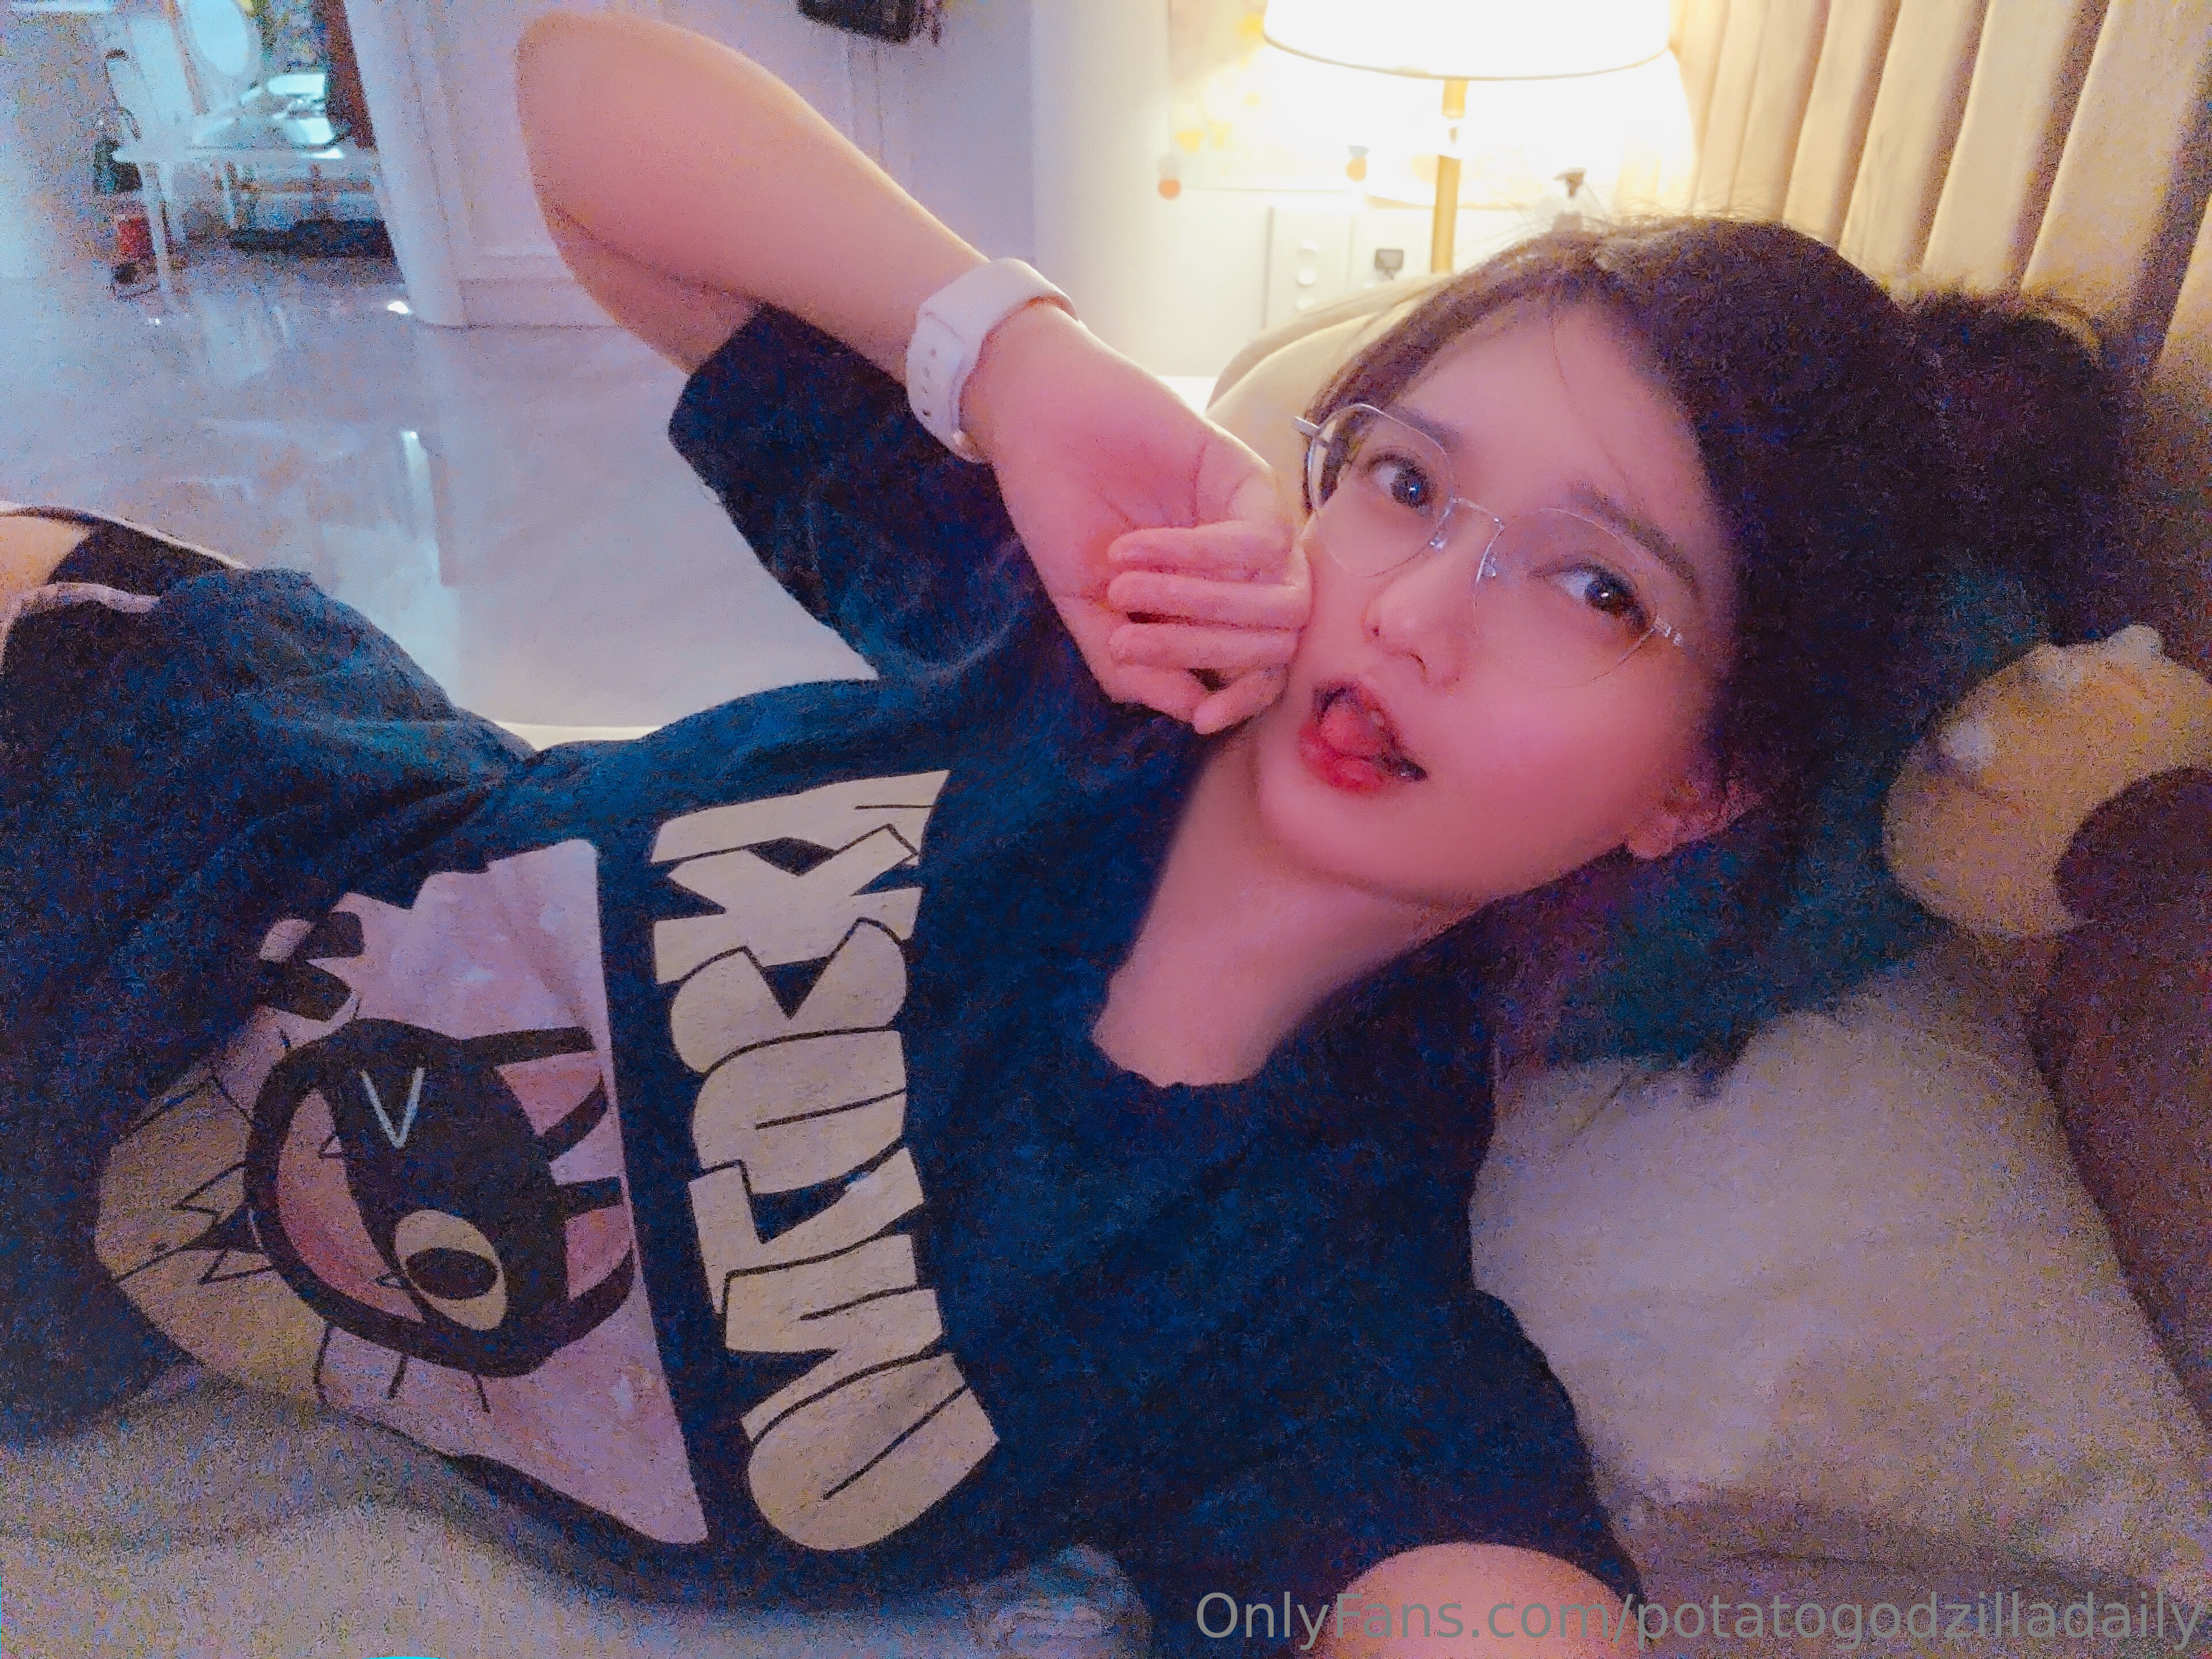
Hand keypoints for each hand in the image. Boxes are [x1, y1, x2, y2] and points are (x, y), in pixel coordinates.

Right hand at [962, 304, 1307, 732]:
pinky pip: (1260, 542)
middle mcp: (1245, 570)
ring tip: (1123, 590)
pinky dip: (1198, 557)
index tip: (1203, 717)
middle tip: (1129, 638)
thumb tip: (1199, 716)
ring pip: (1282, 598)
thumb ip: (1135, 667)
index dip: (1245, 700)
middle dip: (1207, 652)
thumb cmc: (1060, 512)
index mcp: (1213, 604)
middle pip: (1280, 641)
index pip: (1265, 668)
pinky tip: (1136, 547)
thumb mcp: (1086, 609)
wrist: (1037, 425)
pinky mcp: (1247, 477)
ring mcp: (1252, 523)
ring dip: (1199, 608)